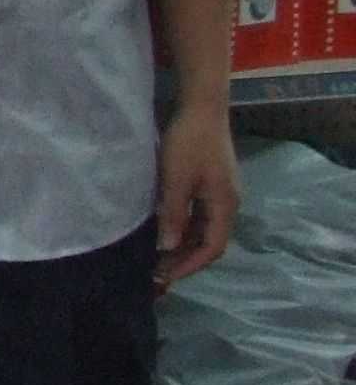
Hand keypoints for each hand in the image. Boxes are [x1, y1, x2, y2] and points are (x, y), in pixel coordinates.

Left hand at [154, 103, 239, 290]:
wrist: (201, 108)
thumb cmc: (189, 142)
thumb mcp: (176, 179)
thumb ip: (172, 213)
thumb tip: (167, 248)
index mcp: (225, 206)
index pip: (212, 248)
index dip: (189, 265)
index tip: (165, 277)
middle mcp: (227, 204)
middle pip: (209, 242)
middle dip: (185, 259)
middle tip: (157, 273)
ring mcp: (220, 194)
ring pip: (203, 230)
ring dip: (183, 245)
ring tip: (157, 258)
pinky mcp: (210, 185)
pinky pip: (198, 216)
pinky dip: (183, 228)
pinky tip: (164, 232)